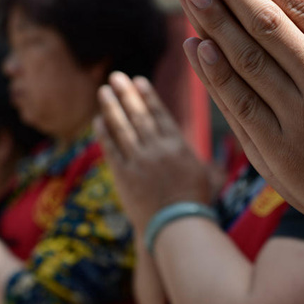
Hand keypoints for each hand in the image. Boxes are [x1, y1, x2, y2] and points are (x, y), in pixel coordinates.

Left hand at [94, 72, 211, 234]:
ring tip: (104, 91)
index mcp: (178, 146)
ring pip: (122, 128)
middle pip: (139, 116)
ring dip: (112, 107)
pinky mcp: (124, 176)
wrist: (177, 227)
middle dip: (127, 94)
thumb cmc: (195, 203)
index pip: (160, 115)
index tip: (138, 81)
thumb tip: (197, 145)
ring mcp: (139, 162)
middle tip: (116, 76)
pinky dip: (104, 133)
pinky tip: (98, 120)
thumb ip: (193, 155)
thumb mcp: (204, 173)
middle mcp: (157, 150)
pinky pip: (111, 149)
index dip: (148, 96)